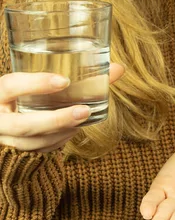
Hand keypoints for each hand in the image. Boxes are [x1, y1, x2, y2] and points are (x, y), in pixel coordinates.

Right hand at [0, 64, 124, 152]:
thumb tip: (119, 68)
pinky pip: (38, 150)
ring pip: (32, 142)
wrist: (5, 114)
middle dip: (56, 120)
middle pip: (23, 125)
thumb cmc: (28, 91)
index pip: (11, 86)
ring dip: (61, 132)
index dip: (36, 83)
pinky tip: (73, 130)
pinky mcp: (15, 150)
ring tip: (83, 119)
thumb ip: (76, 75)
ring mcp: (4, 137)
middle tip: (84, 111)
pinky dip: (58, 141)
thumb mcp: (39, 80)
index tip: (64, 81)